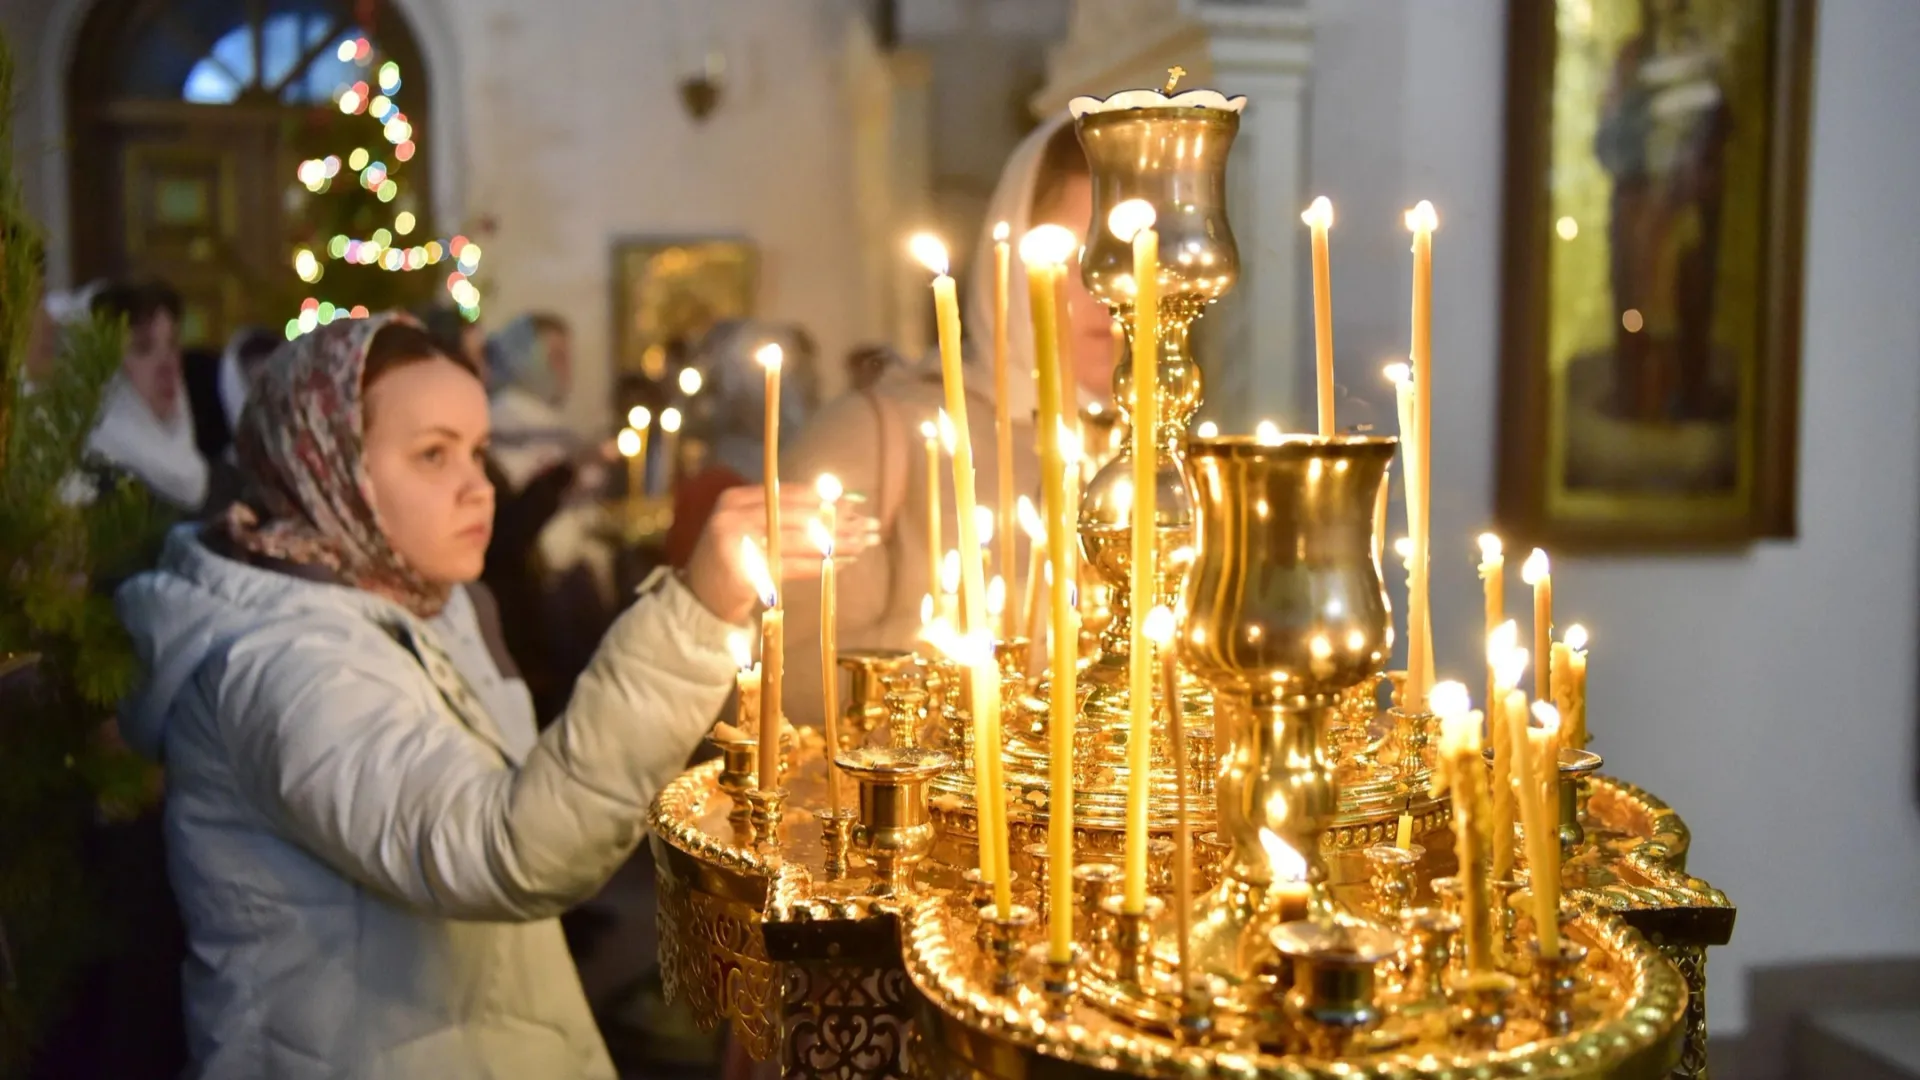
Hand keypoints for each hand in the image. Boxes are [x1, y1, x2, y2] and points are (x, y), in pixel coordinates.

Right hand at [685, 486, 878, 622]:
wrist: (699, 601)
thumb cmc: (734, 563)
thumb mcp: (751, 530)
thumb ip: (783, 516)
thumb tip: (838, 503)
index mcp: (736, 499)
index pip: (788, 494)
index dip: (824, 499)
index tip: (855, 504)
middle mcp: (732, 516)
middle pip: (797, 516)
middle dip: (837, 522)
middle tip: (869, 527)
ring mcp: (735, 544)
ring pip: (798, 540)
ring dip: (835, 543)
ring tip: (863, 545)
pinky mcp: (742, 573)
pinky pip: (790, 566)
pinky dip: (818, 566)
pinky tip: (842, 564)